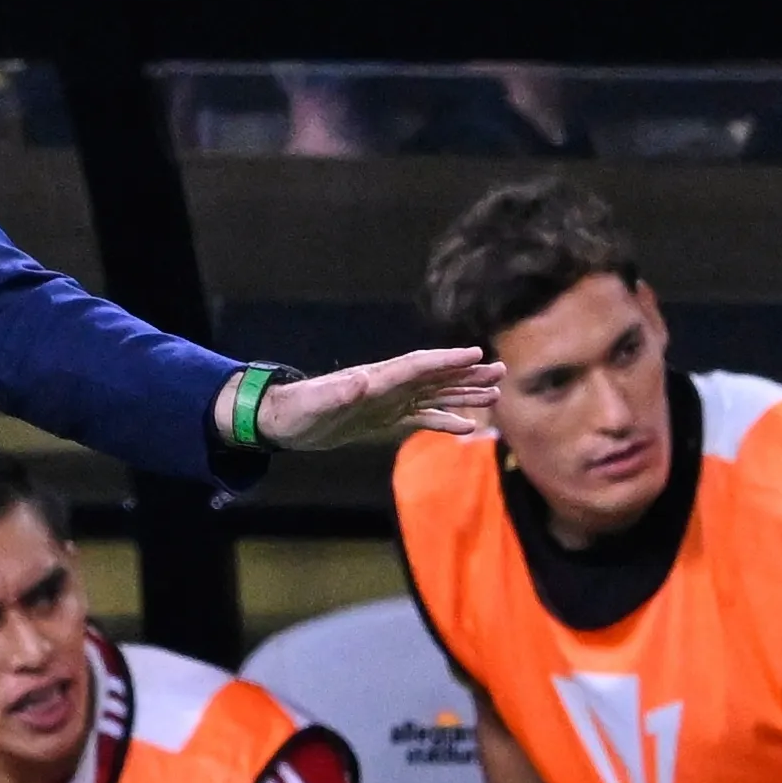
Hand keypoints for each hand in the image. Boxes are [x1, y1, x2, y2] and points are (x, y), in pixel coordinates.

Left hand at [255, 347, 501, 450]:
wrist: (280, 421)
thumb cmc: (294, 410)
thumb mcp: (314, 404)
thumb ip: (339, 393)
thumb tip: (362, 381)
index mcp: (375, 379)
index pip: (417, 366)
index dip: (446, 361)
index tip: (475, 355)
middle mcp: (387, 387)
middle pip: (435, 377)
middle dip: (467, 374)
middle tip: (501, 370)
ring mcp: (387, 402)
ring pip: (434, 395)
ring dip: (463, 394)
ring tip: (494, 394)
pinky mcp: (383, 419)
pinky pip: (420, 418)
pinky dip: (444, 421)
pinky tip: (466, 427)